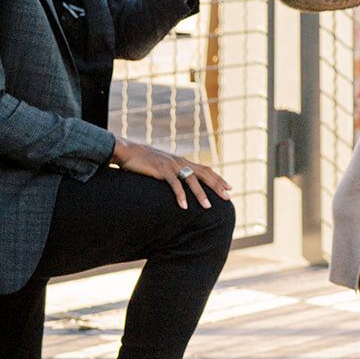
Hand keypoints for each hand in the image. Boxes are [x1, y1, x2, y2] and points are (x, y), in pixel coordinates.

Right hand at [109, 138, 231, 208]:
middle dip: (217, 186)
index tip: (229, 188)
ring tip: (208, 207)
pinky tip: (184, 207)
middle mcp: (181, 162)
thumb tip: (182, 183)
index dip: (218, 178)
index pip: (206, 169)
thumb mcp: (164, 167)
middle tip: (227, 197)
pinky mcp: (162, 170)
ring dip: (200, 194)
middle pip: (204, 174)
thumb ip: (174, 173)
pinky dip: (180, 196)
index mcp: (183, 161)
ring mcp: (172, 165)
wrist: (129, 152)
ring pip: (191, 180)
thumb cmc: (145, 162)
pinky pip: (174, 184)